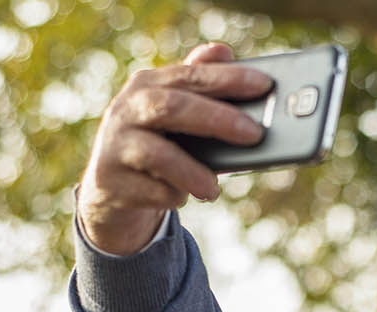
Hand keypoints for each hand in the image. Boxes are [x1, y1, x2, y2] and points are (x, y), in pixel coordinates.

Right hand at [78, 43, 271, 254]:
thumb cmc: (157, 140)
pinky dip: (171, 195)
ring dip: (192, 172)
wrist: (111, 186)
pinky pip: (151, 191)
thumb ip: (198, 82)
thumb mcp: (175, 111)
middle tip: (254, 133)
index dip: (228, 78)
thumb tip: (223, 50)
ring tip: (213, 188)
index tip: (264, 84)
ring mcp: (115, 145)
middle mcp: (127, 109)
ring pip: (157, 155)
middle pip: (174, 107)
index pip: (191, 75)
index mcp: (148, 84)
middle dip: (217, 119)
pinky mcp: (111, 182)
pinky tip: (182, 196)